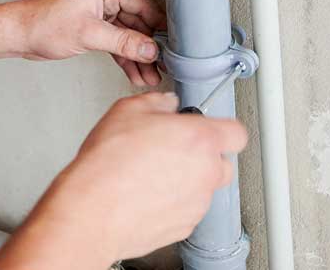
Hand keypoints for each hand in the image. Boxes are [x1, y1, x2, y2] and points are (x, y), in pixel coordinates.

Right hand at [0, 93, 247, 267]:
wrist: (92, 209)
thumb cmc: (108, 164)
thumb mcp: (128, 110)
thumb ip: (158, 102)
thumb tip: (166, 104)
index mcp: (201, 139)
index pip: (237, 132)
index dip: (222, 128)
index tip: (207, 129)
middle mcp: (206, 173)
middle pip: (223, 163)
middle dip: (204, 156)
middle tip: (175, 150)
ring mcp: (197, 203)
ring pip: (204, 188)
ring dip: (187, 180)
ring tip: (152, 174)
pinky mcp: (184, 227)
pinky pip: (187, 210)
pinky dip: (173, 203)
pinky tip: (147, 193)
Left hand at [5, 0, 165, 85]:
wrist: (18, 34)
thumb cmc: (44, 25)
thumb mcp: (90, 35)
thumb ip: (123, 42)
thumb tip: (150, 49)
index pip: (143, 5)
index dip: (159, 26)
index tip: (171, 45)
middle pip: (138, 22)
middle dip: (148, 47)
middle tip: (162, 66)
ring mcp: (98, 12)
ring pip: (127, 34)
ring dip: (137, 56)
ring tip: (150, 76)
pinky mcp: (91, 26)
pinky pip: (115, 41)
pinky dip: (123, 56)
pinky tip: (134, 73)